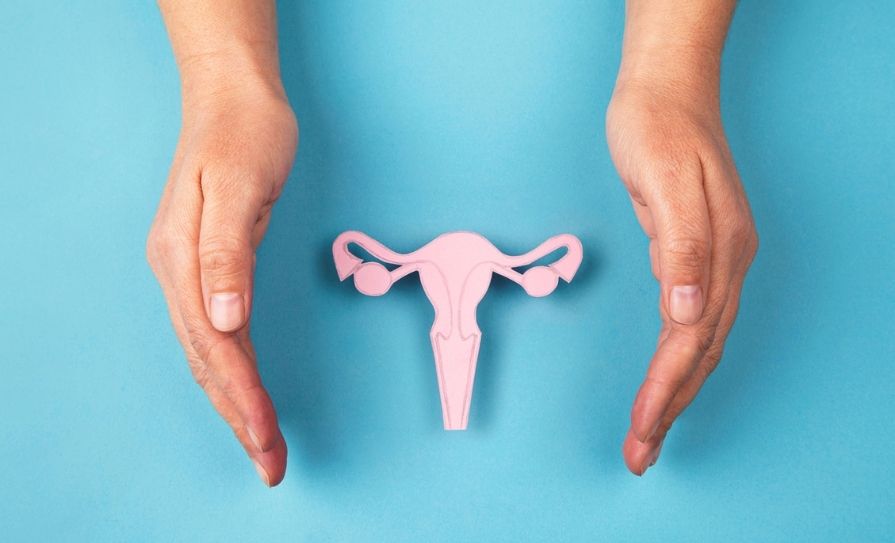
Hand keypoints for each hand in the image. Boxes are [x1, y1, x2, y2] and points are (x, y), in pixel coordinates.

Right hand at [146, 78, 297, 485]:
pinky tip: (242, 393)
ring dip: (234, 402)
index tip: (265, 436)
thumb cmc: (245, 135)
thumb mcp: (240, 186)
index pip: (214, 343)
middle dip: (239, 416)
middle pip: (208, 361)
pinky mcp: (207, 267)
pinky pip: (216, 333)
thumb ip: (226, 254)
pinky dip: (231, 371)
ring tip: (261, 444)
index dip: (241, 394)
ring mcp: (188, 272)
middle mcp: (179, 273)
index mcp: (182, 258)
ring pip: (209, 354)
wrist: (234, 98)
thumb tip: (223, 319)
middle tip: (270, 463)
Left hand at [606, 74, 757, 474]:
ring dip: (674, 391)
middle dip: (669, 408)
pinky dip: (677, 358)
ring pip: (698, 343)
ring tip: (650, 432)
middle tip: (640, 455)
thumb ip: (682, 245)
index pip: (690, 340)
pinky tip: (666, 378)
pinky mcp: (696, 253)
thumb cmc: (656, 128)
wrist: (665, 90)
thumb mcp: (662, 179)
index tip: (642, 431)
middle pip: (698, 353)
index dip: (665, 390)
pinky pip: (691, 321)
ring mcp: (716, 259)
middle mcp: (725, 263)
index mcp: (719, 251)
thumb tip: (690, 310)